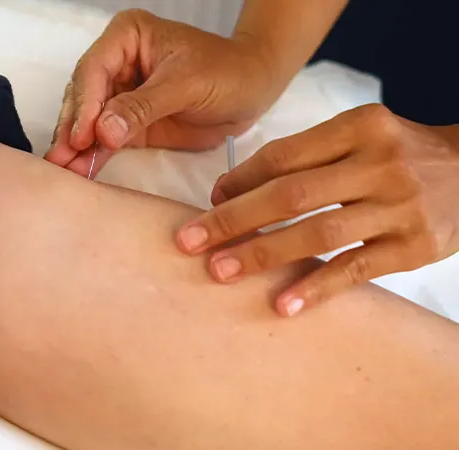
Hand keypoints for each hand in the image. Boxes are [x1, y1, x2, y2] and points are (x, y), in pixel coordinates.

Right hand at [45, 9, 282, 176]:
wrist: (254, 90)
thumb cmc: (227, 72)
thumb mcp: (187, 84)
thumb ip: (143, 107)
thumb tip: (103, 131)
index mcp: (126, 37)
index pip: (94, 70)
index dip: (84, 105)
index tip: (81, 137)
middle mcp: (116, 62)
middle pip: (83, 96)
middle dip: (72, 129)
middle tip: (60, 159)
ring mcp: (120, 94)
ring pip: (88, 120)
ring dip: (76, 147)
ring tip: (63, 171)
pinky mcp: (128, 123)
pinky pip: (105, 140)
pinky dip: (93, 156)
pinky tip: (80, 171)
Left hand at [175, 104, 458, 316]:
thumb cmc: (396, 156)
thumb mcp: (358, 137)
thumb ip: (303, 157)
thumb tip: (227, 192)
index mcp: (360, 126)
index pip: (284, 155)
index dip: (239, 181)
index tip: (208, 202)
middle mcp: (381, 162)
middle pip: (292, 194)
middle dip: (233, 219)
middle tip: (189, 241)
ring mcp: (400, 206)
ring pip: (319, 232)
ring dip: (263, 254)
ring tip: (221, 272)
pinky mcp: (415, 246)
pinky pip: (356, 269)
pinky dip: (317, 288)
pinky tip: (282, 304)